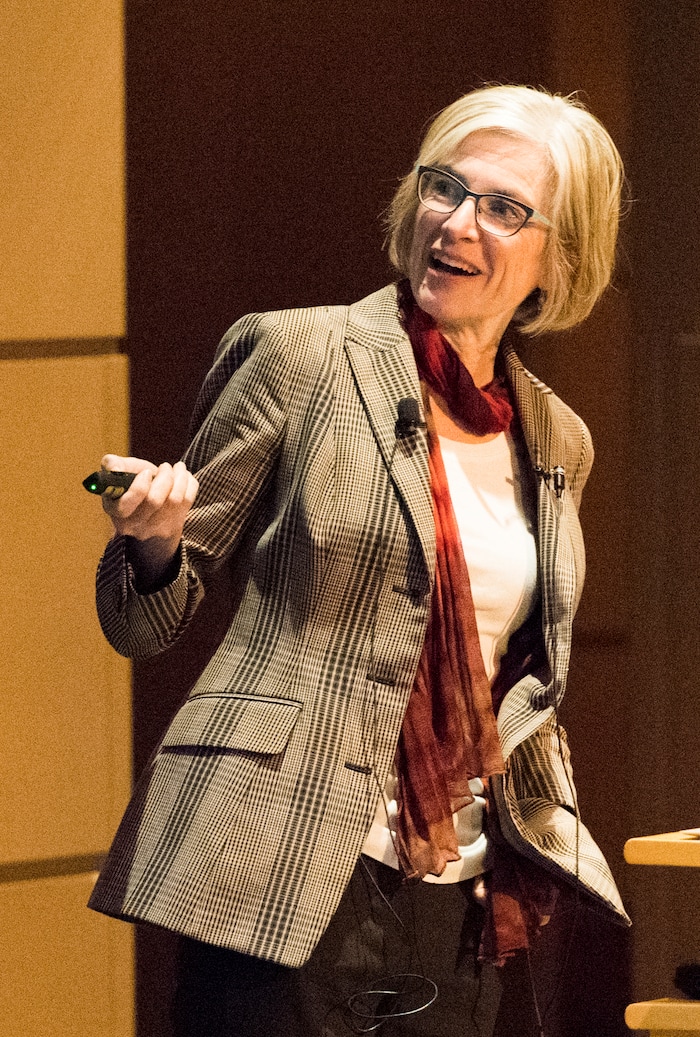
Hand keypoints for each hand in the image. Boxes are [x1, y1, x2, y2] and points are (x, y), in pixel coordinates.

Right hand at [100, 455, 198, 588]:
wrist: (149, 503)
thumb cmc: (131, 481)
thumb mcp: (118, 471)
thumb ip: (112, 465)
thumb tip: (114, 469)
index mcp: (114, 511)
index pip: (126, 505)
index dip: (139, 487)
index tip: (147, 472)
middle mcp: (132, 525)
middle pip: (154, 501)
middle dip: (164, 478)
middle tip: (165, 466)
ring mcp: (154, 529)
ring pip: (174, 501)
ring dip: (180, 478)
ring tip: (178, 467)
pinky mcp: (172, 527)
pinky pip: (188, 501)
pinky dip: (190, 484)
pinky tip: (185, 476)